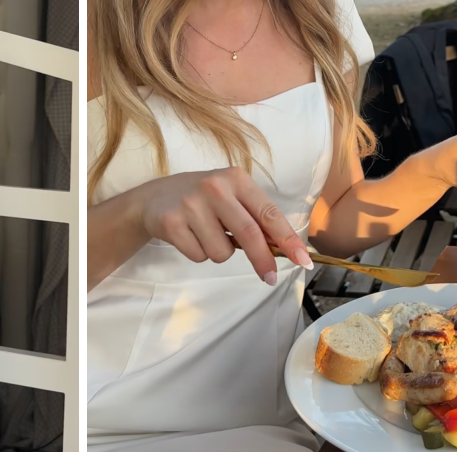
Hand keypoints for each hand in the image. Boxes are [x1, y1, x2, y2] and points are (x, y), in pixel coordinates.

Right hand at [136, 167, 310, 284]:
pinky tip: (189, 236)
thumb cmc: (202, 199)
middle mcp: (214, 187)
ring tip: (205, 234)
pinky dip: (198, 253)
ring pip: (222, 252)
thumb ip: (254, 217)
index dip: (288, 239)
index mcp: (235, 179)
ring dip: (218, 252)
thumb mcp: (230, 196)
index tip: (303, 260)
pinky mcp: (172, 222)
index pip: (268, 213)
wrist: (154, 197)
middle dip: (263, 261)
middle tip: (269, 278)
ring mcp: (191, 204)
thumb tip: (284, 248)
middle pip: (249, 234)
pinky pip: (199, 256)